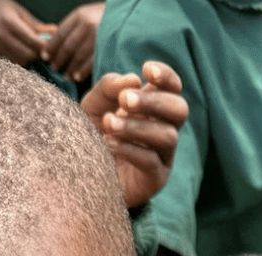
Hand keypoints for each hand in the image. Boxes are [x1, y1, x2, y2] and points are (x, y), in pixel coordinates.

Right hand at [0, 0, 55, 64]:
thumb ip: (38, 27)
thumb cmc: (8, 12)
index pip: (31, 41)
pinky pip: (14, 66)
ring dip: (32, 64)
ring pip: (21, 64)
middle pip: (27, 56)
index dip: (44, 49)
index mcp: (9, 22)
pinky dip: (23, 65)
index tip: (52, 52)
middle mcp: (0, 36)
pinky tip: (26, 59)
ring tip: (36, 58)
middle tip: (46, 57)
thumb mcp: (23, 14)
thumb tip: (57, 35)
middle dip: (38, 58)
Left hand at [42, 1, 102, 82]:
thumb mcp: (88, 15)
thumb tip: (56, 43)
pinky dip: (82, 71)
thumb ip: (75, 27)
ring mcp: (98, 38)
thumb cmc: (106, 19)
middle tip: (54, 68)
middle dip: (59, 59)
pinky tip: (76, 77)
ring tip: (65, 76)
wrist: (130, 18)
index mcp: (80, 16)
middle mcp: (87, 25)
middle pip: (67, 46)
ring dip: (70, 68)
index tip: (44, 56)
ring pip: (78, 56)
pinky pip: (91, 63)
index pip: (60, 33)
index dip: (51, 46)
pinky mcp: (107, 49)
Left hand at [81, 62, 187, 208]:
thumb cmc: (91, 137)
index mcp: (153, 109)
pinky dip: (130, 149)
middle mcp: (163, 130)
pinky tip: (109, 144)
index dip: (167, 76)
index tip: (147, 69)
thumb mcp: (93, 106)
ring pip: (168, 136)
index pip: (173, 88)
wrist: (81, 175)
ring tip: (109, 124)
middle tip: (125, 101)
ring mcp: (163, 156)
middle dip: (155, 101)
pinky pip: (152, 162)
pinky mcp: (155, 179)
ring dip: (138, 127)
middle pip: (180, 110)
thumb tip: (134, 79)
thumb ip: (109, 88)